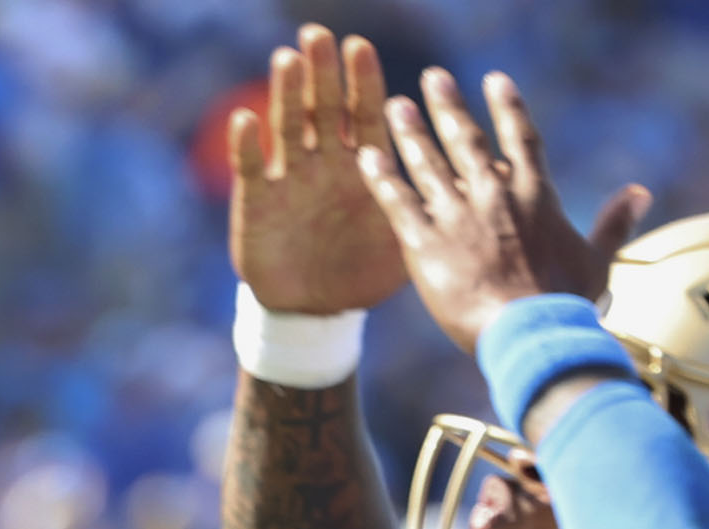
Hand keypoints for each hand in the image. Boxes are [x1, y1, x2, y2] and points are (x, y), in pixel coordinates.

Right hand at [231, 25, 404, 316]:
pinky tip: (246, 121)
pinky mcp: (256, 202)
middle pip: (324, 108)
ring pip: (287, 128)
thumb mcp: (401, 243)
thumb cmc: (364, 272)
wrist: (317, 312)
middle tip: (319, 36)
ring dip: (285, 94)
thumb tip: (463, 185)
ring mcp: (289, 178)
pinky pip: (251, 169)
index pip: (364, 114)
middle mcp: (325, 162)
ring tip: (287, 60)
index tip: (360, 47)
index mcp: (362, 166)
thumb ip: (423, 208)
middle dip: (322, 72)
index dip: (362, 82)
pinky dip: (245, 146)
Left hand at [353, 67, 646, 356]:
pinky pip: (399, 202)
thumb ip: (614, 223)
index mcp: (534, 196)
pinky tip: (369, 156)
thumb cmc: (566, 304)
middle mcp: (492, 195)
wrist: (529, 335)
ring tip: (398, 106)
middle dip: (448, 106)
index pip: (521, 139)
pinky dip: (383, 178)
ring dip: (410, 132)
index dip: (508, 107)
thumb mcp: (597, 261)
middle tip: (433, 76)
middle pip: (465, 140)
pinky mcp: (424, 244)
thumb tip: (641, 193)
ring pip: (428, 163)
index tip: (495, 80)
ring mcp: (456, 216)